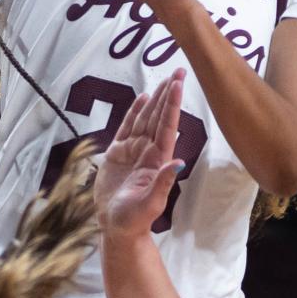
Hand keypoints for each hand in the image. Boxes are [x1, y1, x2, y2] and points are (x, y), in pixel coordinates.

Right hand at [92, 72, 184, 236]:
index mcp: (158, 160)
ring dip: (155, 99)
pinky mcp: (118, 153)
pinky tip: (142, 98)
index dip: (172, 104)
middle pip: (159, 117)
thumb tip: (179, 163)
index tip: (178, 84)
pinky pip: (127, 127)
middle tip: (179, 71)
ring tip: (164, 79)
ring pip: (145, 118)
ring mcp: (133, 150)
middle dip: (169, 94)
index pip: (166, 126)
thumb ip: (163, 183)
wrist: (116, 226)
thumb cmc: (135, 219)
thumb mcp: (150, 203)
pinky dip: (134, 112)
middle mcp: (148, 151)